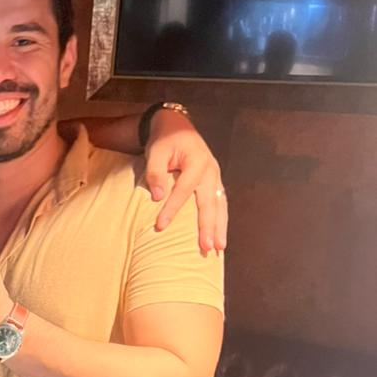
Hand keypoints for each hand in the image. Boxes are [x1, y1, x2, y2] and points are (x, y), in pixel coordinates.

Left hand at [144, 109, 227, 255]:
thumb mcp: (156, 151)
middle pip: (210, 202)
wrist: (178, 127)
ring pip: (220, 205)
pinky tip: (219, 237)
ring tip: (218, 248)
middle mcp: (211, 170)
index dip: (172, 208)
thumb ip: (156, 172)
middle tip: (206, 247)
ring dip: (220, 228)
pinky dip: (220, 221)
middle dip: (209, 226)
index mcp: (197, 161)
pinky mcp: (214, 183)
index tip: (160, 226)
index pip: (184, 189)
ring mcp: (215, 177)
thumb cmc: (165, 140)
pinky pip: (220, 204)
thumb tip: (157, 196)